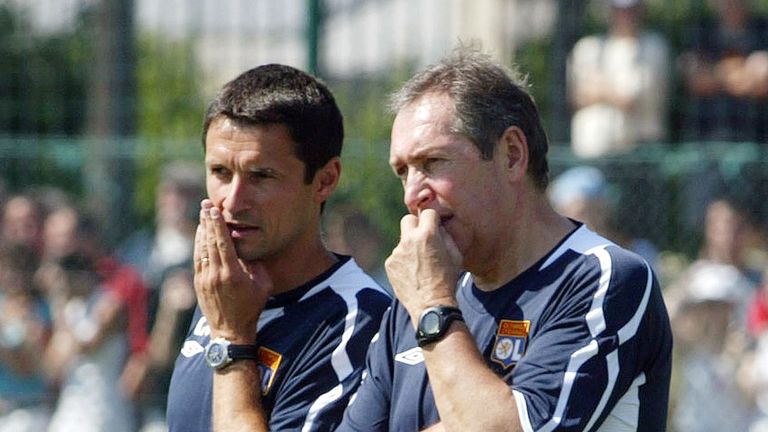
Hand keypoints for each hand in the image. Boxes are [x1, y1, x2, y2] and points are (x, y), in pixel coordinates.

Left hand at [194, 200, 271, 342]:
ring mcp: (205, 279)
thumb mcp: (262, 285)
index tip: (214, 210)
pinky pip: (197, 258)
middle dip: (207, 221)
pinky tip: (200, 234)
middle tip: (205, 204)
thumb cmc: (251, 307)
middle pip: (210, 242)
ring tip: (202, 215)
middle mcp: (216, 274)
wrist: (230, 331)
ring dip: (201, 230)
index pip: (223, 243)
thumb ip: (256, 265)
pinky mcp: (198, 284)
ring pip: (201, 248)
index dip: (217, 224)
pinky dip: (198, 244)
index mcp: (233, 274)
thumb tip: (249, 248)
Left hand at [385, 209, 462, 323]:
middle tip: (423, 238)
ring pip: (403, 241)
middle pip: (408, 220)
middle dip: (416, 225)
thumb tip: (438, 227)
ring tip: (420, 265)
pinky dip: (403, 261)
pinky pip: (397, 256)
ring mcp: (397, 252)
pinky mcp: (389, 264)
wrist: (431, 305)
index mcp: (427, 234)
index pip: (427, 212)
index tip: (435, 226)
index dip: (433, 219)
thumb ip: (446, 236)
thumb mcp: (456, 255)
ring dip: (410, 247)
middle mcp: (409, 239)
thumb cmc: (448, 280)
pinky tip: (412, 274)